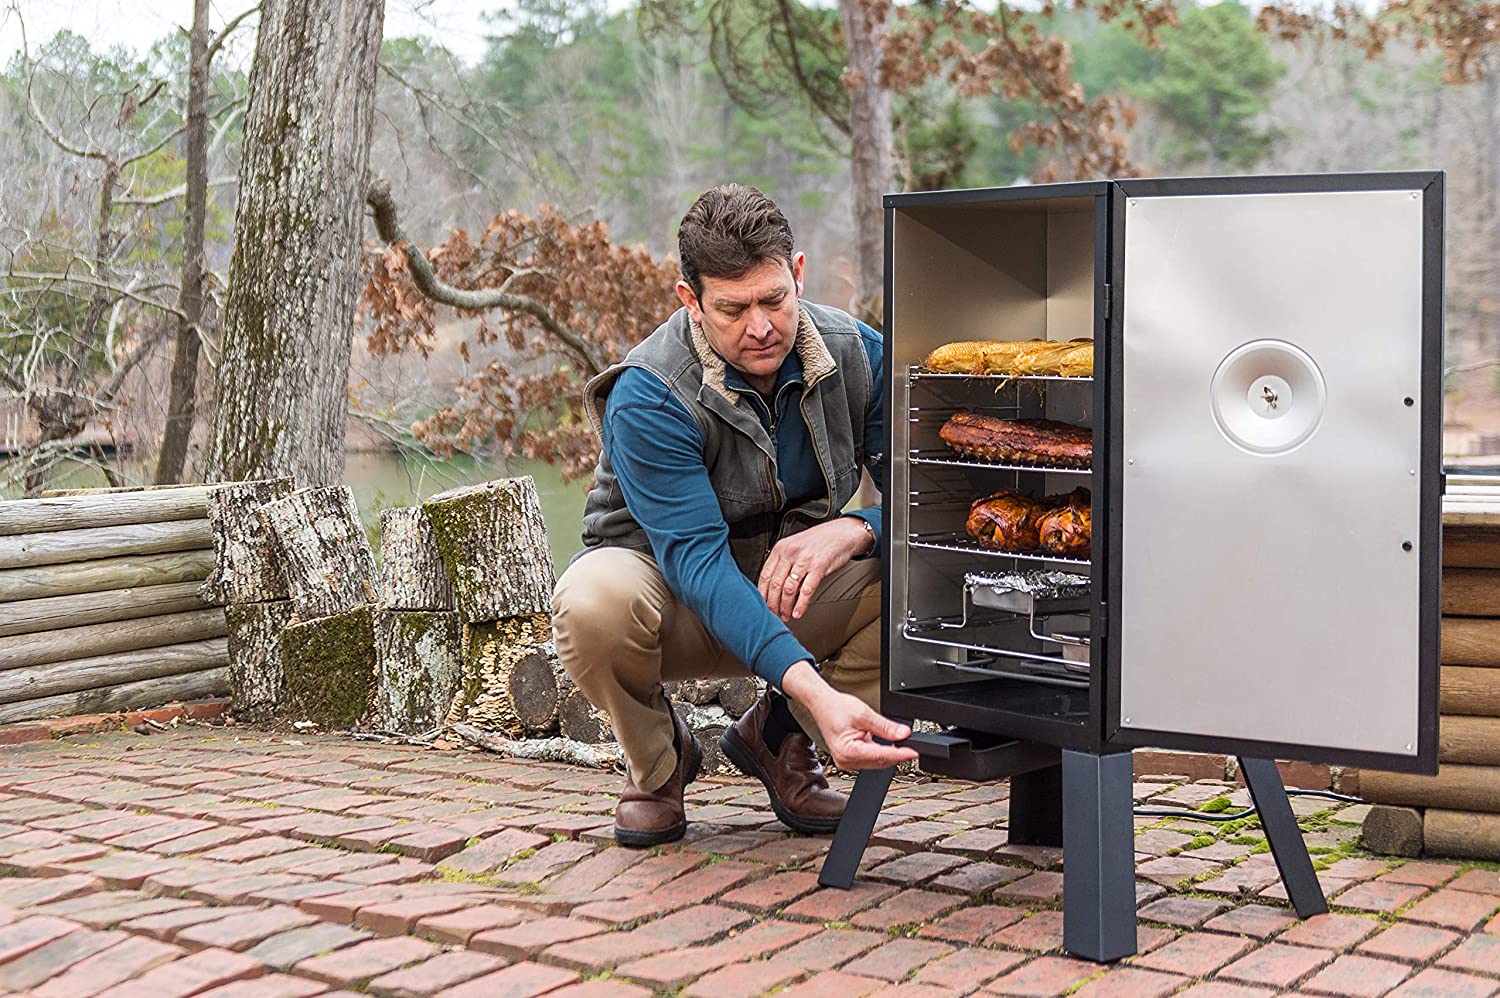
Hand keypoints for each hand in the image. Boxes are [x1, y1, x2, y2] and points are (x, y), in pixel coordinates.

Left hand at [758, 517, 871, 621]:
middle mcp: (790, 553)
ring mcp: (804, 560)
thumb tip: (774, 586)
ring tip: (785, 616)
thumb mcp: (795, 546)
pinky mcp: (819, 567)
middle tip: (773, 615)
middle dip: (773, 604)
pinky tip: (798, 613)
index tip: (762, 605)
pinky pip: (806, 590)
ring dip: (785, 607)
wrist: (842, 533)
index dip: (762, 594)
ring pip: (788, 589)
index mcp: (781, 548)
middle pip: (775, 584)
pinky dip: (801, 605)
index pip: (765, 575)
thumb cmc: (820, 541)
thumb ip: (784, 563)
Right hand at [781, 662, 917, 770]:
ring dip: (888, 754)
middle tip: (912, 746)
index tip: (914, 752)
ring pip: (876, 762)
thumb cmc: (836, 708)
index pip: (881, 756)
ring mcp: (846, 761)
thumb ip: (886, 727)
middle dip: (896, 754)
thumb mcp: (864, 714)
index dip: (900, 755)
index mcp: (848, 752)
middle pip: (880, 762)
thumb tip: (903, 734)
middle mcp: (846, 761)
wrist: (822, 704)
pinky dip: (879, 752)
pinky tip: (885, 744)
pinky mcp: (848, 758)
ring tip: (900, 744)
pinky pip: (869, 759)